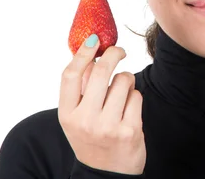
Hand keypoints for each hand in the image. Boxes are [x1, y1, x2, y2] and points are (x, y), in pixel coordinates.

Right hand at [58, 35, 145, 173]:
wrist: (108, 174)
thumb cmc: (92, 137)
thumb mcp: (76, 117)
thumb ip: (80, 88)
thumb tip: (89, 50)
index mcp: (67, 115)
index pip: (70, 76)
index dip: (82, 53)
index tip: (93, 40)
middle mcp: (85, 120)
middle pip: (100, 71)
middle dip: (113, 54)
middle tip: (119, 51)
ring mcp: (107, 126)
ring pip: (124, 80)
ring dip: (127, 80)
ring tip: (122, 95)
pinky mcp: (129, 130)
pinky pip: (137, 96)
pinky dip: (135, 97)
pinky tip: (129, 110)